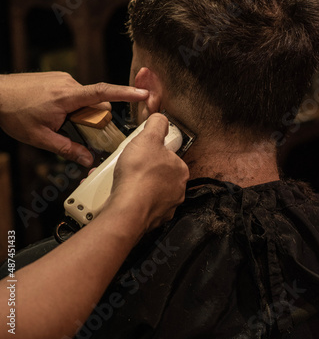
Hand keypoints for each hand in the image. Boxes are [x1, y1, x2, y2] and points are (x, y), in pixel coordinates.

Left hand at [0, 72, 147, 165]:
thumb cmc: (14, 113)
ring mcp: (62, 79)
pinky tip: (52, 113)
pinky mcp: (57, 78)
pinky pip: (74, 93)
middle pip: (95, 101)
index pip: (103, 92)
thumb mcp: (40, 137)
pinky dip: (72, 105)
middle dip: (93, 117)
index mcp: (67, 97)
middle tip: (77, 131)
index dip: (125, 93)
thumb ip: (67, 148)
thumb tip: (87, 160)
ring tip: (56, 122)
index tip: (143, 93)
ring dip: (80, 112)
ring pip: (84, 98)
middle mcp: (68, 83)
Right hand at [106, 113, 189, 231]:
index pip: (169, 156)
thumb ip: (157, 124)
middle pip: (157, 174)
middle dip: (141, 169)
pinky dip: (128, 199)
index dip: (153, 151)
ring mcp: (165, 207)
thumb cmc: (139, 175)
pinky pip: (138, 205)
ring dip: (134, 184)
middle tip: (128, 165)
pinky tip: (117, 194)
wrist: (127, 210)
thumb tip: (161, 118)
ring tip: (119, 180)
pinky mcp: (150, 220)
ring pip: (148, 190)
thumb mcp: (148, 137)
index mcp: (180, 170)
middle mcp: (177, 190)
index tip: (141, 152)